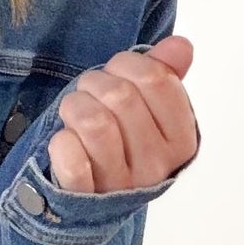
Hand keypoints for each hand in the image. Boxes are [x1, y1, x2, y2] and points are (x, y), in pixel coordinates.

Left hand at [47, 35, 197, 193]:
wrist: (92, 197)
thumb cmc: (121, 142)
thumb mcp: (147, 109)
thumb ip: (164, 75)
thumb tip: (180, 46)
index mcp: (181, 140)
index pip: (157, 79)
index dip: (128, 64)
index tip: (117, 74)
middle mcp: (157, 166)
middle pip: (121, 95)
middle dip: (95, 83)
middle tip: (89, 93)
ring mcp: (121, 185)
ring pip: (94, 122)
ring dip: (75, 106)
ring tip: (74, 113)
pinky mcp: (85, 198)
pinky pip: (73, 161)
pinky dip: (62, 143)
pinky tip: (65, 141)